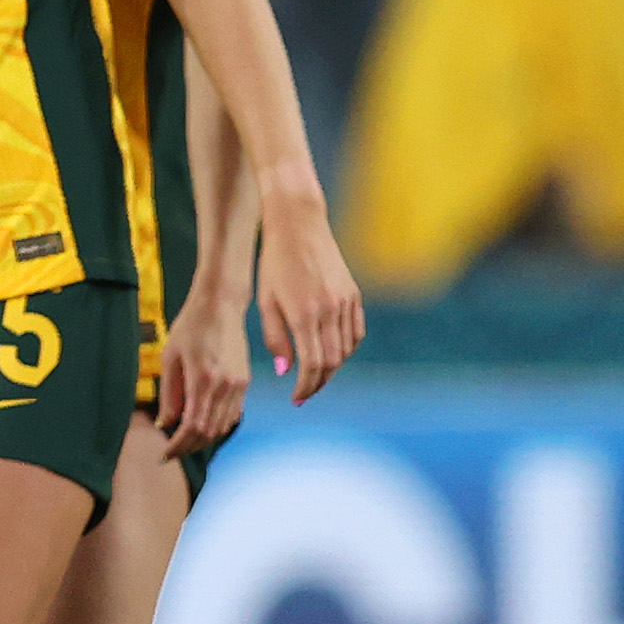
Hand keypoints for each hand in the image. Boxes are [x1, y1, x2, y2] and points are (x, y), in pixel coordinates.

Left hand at [155, 284, 251, 456]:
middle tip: (171, 452)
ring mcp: (238, 386)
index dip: (178, 446)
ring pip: (223, 427)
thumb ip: (169, 393)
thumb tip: (165, 423)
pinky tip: (203, 426)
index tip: (164, 454)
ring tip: (184, 442)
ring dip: (203, 440)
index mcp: (203, 380)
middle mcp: (225, 386)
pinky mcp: (245, 382)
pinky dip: (217, 427)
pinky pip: (233, 415)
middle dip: (189, 447)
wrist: (221, 307)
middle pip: (209, 432)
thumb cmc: (191, 327)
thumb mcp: (170, 358)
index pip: (192, 427)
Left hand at [255, 177, 366, 404]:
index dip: (306, 387)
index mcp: (304, 315)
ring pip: (347, 350)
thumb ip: (275, 338)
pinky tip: (333, 354)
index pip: (312, 365)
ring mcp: (346, 302)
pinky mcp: (354, 294)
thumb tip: (286, 371)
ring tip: (315, 376)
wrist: (298, 224)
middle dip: (318, 382)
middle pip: (332, 362)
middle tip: (304, 393)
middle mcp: (330, 311)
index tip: (296, 399)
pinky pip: (356, 332)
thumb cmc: (274, 263)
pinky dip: (347, 349)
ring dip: (333, 368)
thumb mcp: (266, 301)